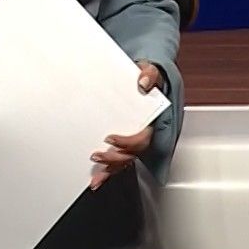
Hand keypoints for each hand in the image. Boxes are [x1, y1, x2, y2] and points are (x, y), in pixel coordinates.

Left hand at [89, 62, 164, 189]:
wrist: (144, 79)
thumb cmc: (148, 78)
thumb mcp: (150, 70)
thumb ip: (149, 74)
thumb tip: (143, 83)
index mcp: (152, 121)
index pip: (142, 138)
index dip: (127, 141)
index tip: (110, 137)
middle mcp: (144, 134)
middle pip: (132, 154)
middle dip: (115, 158)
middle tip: (97, 154)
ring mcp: (134, 141)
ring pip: (125, 161)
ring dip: (110, 170)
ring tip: (96, 176)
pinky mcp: (124, 143)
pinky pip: (118, 161)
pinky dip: (108, 171)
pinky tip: (97, 177)